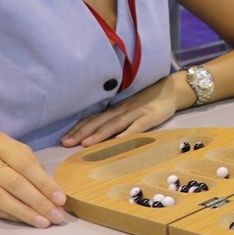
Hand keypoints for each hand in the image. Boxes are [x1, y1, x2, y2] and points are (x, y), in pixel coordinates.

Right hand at [0, 129, 67, 227]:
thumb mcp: (10, 145)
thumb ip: (30, 162)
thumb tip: (49, 187)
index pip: (25, 165)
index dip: (44, 184)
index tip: (60, 199)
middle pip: (13, 184)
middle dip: (38, 202)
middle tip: (56, 216)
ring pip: (0, 199)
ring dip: (24, 213)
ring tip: (43, 222)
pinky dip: (9, 215)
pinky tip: (24, 220)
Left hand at [60, 72, 184, 147]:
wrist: (171, 90)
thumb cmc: (147, 102)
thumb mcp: (128, 110)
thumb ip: (114, 120)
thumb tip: (95, 133)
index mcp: (115, 111)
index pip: (92, 119)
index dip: (77, 129)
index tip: (63, 140)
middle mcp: (121, 111)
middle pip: (98, 122)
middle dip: (81, 133)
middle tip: (65, 144)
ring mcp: (135, 113)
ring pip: (114, 124)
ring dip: (99, 134)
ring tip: (86, 144)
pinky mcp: (150, 117)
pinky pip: (138, 126)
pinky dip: (128, 133)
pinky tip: (119, 140)